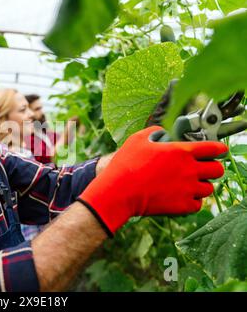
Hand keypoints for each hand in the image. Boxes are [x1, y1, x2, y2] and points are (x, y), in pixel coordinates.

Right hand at [77, 126, 227, 235]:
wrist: (119, 192)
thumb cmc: (126, 164)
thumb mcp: (137, 140)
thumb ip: (154, 132)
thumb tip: (162, 133)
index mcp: (182, 151)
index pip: (214, 148)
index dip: (219, 148)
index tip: (218, 150)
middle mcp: (189, 170)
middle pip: (218, 170)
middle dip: (212, 168)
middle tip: (202, 169)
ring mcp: (187, 189)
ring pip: (209, 188)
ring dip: (201, 185)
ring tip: (189, 184)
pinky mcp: (182, 206)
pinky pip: (198, 205)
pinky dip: (192, 201)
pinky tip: (182, 197)